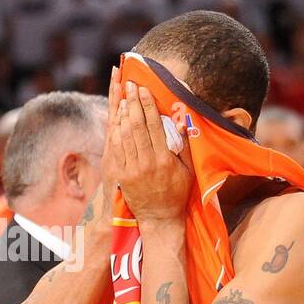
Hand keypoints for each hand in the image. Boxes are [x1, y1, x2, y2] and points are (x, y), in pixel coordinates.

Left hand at [112, 80, 191, 223]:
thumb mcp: (189, 171)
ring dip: (122, 113)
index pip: (154, 126)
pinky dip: (114, 130)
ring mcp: (131, 169)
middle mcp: (146, 163)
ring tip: (122, 96)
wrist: (159, 218)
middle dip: (132, 103)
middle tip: (130, 85)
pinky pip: (115, 148)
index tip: (143, 89)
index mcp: (164, 160)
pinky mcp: (121, 175)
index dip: (147, 105)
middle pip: (136, 126)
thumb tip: (183, 122)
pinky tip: (115, 118)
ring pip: (124, 135)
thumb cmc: (177, 192)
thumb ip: (185, 146)